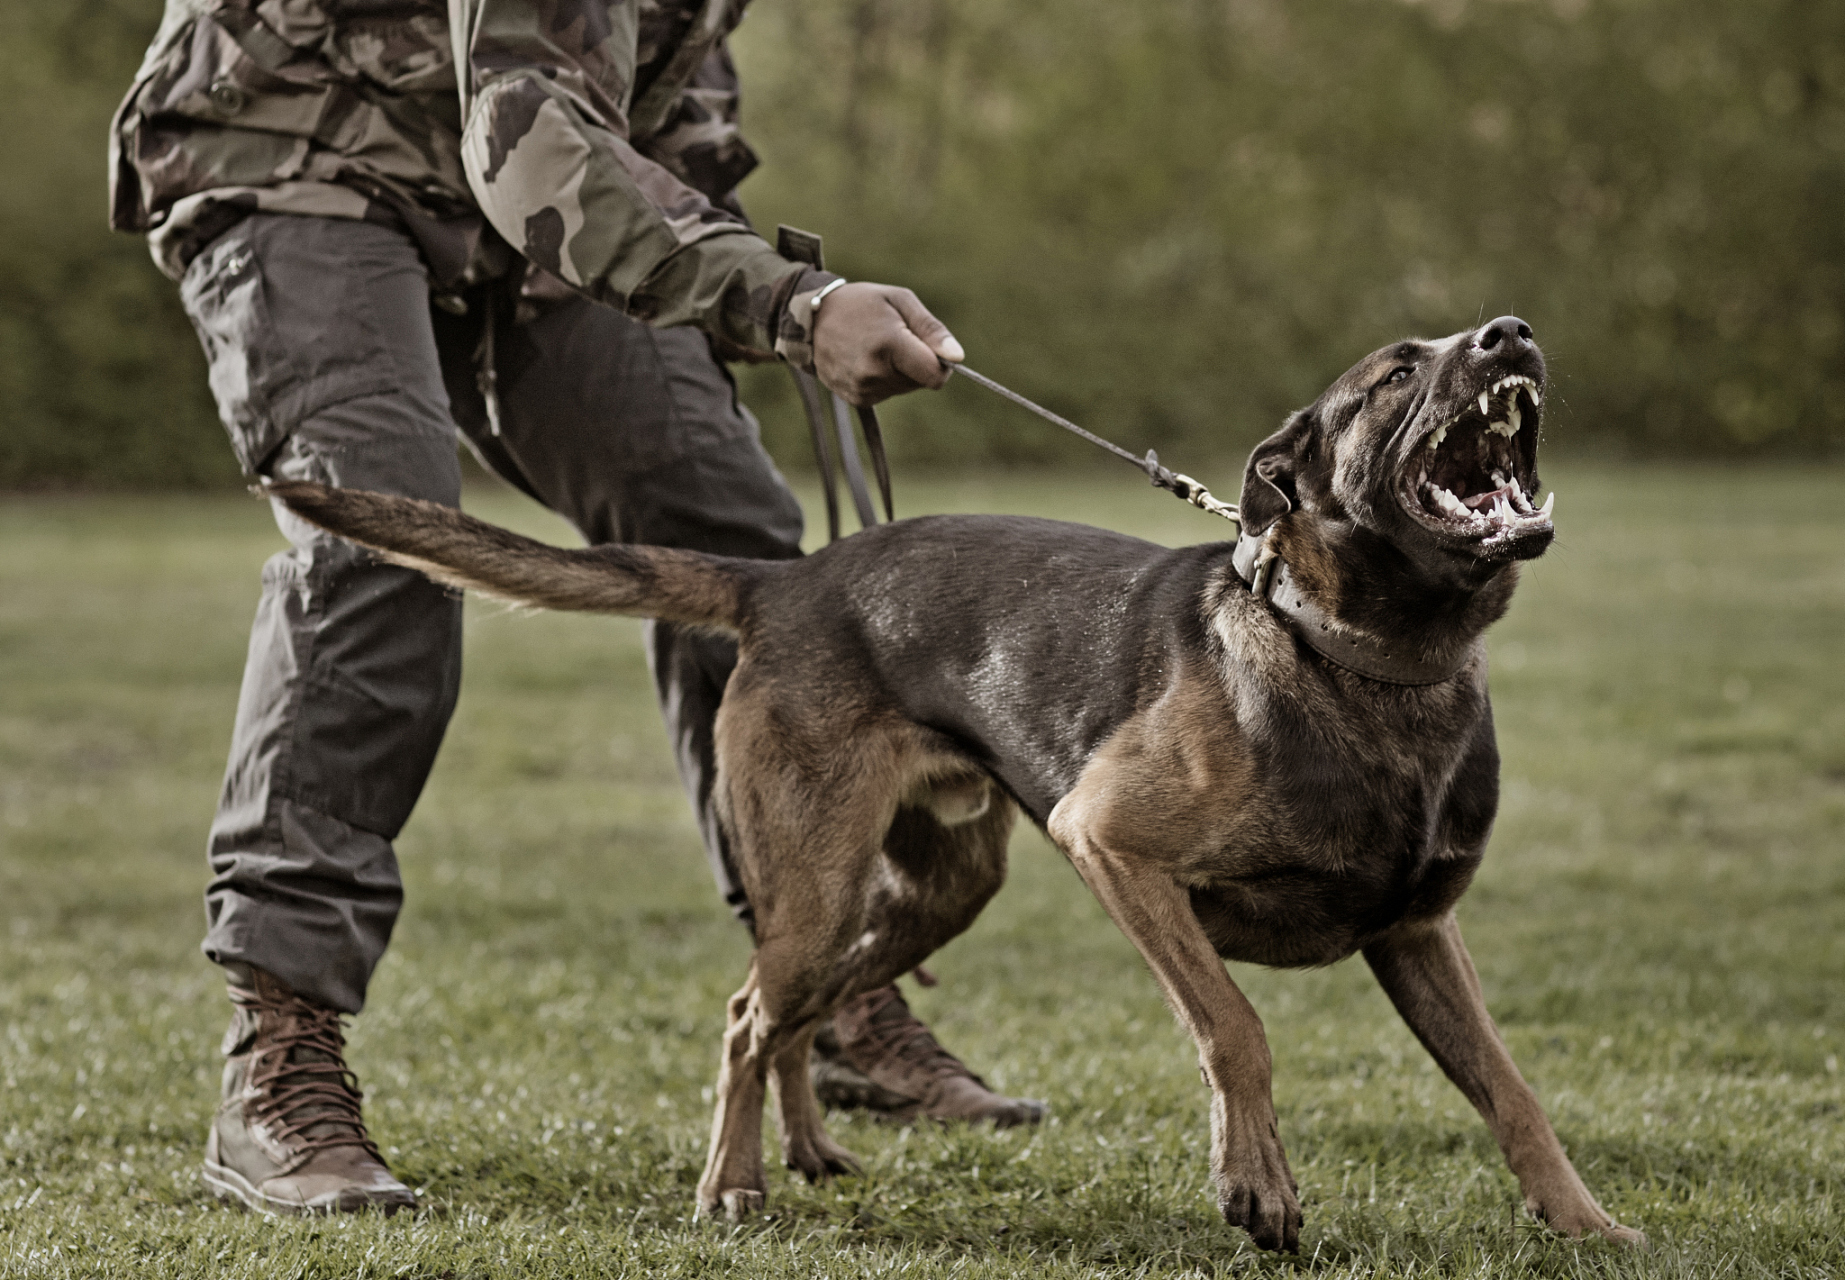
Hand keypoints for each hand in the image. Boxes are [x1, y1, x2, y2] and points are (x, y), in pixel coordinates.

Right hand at [811, 282, 963, 405]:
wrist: (810, 320)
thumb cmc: (861, 304)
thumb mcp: (900, 301)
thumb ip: (931, 329)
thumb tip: (958, 358)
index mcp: (889, 345)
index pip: (935, 375)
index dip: (942, 363)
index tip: (930, 346)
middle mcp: (874, 373)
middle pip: (921, 382)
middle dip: (917, 363)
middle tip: (893, 338)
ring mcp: (863, 389)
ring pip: (904, 388)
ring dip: (900, 371)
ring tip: (876, 346)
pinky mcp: (856, 399)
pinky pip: (887, 393)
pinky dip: (884, 379)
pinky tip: (865, 359)